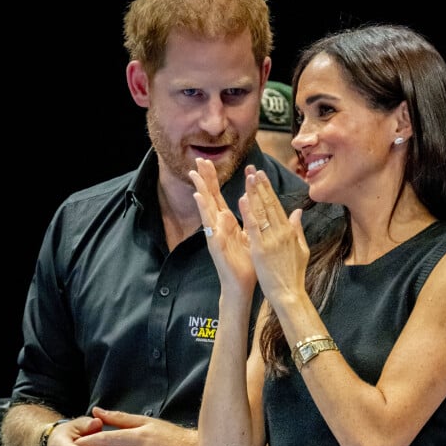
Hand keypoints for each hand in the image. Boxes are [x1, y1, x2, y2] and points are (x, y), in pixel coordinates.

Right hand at [189, 157, 256, 298]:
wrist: (241, 285)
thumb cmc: (246, 263)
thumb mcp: (250, 236)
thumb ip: (250, 219)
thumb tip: (251, 201)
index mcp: (227, 223)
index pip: (218, 196)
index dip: (213, 179)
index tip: (208, 161)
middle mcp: (218, 226)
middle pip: (210, 198)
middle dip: (204, 179)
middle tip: (198, 160)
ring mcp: (214, 235)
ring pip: (206, 208)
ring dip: (201, 191)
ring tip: (194, 174)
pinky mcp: (215, 244)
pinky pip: (209, 225)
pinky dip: (204, 212)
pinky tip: (199, 198)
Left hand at [239, 168, 307, 306]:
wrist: (289, 293)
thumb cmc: (294, 274)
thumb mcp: (302, 249)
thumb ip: (297, 229)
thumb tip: (298, 212)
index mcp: (289, 232)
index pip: (277, 206)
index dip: (268, 189)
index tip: (262, 176)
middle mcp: (280, 233)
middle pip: (269, 205)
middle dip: (261, 186)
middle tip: (253, 170)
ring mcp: (270, 240)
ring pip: (261, 212)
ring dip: (254, 193)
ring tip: (248, 177)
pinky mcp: (260, 250)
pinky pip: (253, 228)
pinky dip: (248, 213)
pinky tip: (243, 199)